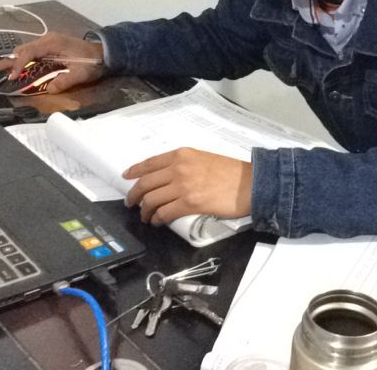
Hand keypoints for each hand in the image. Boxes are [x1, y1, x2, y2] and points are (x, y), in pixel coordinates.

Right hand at [0, 32, 104, 94]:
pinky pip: (31, 53)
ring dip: (12, 61)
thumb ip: (66, 80)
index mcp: (53, 43)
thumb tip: (50, 89)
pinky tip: (13, 69)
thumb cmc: (92, 61)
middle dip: (7, 62)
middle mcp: (47, 40)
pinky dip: (20, 60)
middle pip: (22, 50)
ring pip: (25, 51)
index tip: (11, 76)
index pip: (29, 52)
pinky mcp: (49, 47)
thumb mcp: (82, 73)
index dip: (18, 64)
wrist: (103, 52)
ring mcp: (47, 43)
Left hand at [123, 148, 252, 225]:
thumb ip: (185, 164)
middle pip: (145, 183)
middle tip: (131, 203)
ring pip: (151, 200)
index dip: (135, 171)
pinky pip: (164, 213)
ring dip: (144, 211)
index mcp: (182, 155)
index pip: (150, 163)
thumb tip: (168, 178)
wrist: (249, 184)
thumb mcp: (204, 158)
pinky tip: (157, 222)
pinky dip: (157, 219)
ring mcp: (183, 186)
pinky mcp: (189, 203)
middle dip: (134, 195)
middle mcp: (178, 168)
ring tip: (145, 217)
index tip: (126, 177)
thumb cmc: (231, 172)